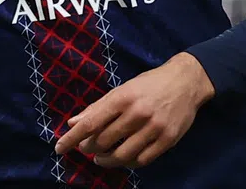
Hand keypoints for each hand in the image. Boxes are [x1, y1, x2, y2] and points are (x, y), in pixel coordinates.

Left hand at [54, 52, 215, 169]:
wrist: (186, 81)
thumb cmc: (149, 84)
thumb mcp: (122, 89)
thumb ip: (97, 107)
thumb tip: (73, 123)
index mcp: (123, 98)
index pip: (91, 123)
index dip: (72, 138)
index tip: (59, 148)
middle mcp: (137, 113)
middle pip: (104, 141)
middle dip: (90, 148)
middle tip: (87, 148)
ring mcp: (154, 128)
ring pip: (122, 155)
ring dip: (106, 160)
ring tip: (101, 158)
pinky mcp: (167, 139)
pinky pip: (142, 160)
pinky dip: (128, 163)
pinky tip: (122, 159)